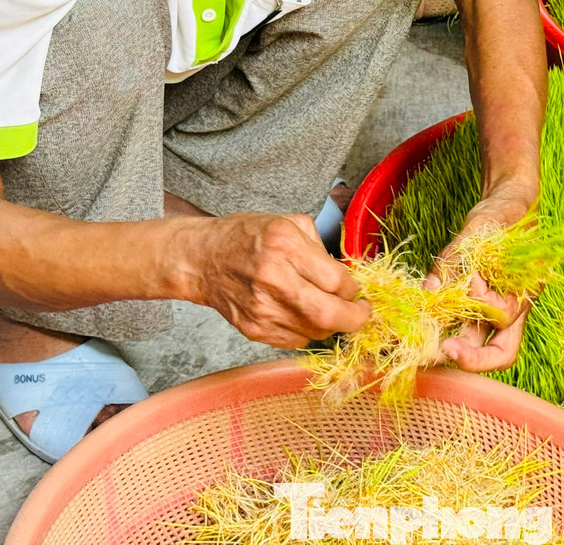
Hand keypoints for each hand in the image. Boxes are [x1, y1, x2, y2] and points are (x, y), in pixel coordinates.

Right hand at [188, 212, 369, 349]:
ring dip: (332, 324)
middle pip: (329, 315)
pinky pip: (296, 340)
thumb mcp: (288, 223)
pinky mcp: (254, 330)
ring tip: (330, 310)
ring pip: (316, 332)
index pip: (336, 281)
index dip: (354, 289)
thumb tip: (348, 276)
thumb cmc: (247, 236)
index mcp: (284, 246)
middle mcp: (273, 279)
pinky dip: (308, 330)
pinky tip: (302, 314)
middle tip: (361, 312)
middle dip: (355, 318)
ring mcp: (262, 309)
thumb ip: (321, 248)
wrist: (202, 259)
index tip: (357, 290)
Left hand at [425, 185, 537, 372]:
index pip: (503, 314)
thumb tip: (430, 292)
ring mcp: (496, 313)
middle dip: (471, 358)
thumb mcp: (477, 230)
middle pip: (501, 353)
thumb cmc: (500, 217)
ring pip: (481, 346)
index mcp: (524, 290)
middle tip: (441, 351)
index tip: (470, 281)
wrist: (507, 210)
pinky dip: (447, 331)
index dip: (483, 303)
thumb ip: (454, 260)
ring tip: (425, 344)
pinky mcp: (479, 309)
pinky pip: (466, 329)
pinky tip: (426, 326)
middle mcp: (514, 309)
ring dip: (454, 347)